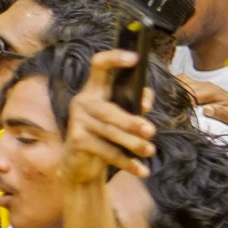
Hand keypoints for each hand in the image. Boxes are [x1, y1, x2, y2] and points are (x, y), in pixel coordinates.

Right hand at [62, 52, 155, 185]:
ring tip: (150, 150)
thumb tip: (145, 101)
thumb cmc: (107, 133)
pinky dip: (127, 162)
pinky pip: (107, 152)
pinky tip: (142, 170)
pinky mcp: (77, 142)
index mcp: (95, 90)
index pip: (99, 66)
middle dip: (130, 121)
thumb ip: (135, 105)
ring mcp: (77, 122)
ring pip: (109, 132)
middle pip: (108, 110)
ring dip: (132, 143)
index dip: (115, 59)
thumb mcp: (122, 116)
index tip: (136, 58)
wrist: (80, 163)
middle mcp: (82, 102)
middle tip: (151, 131)